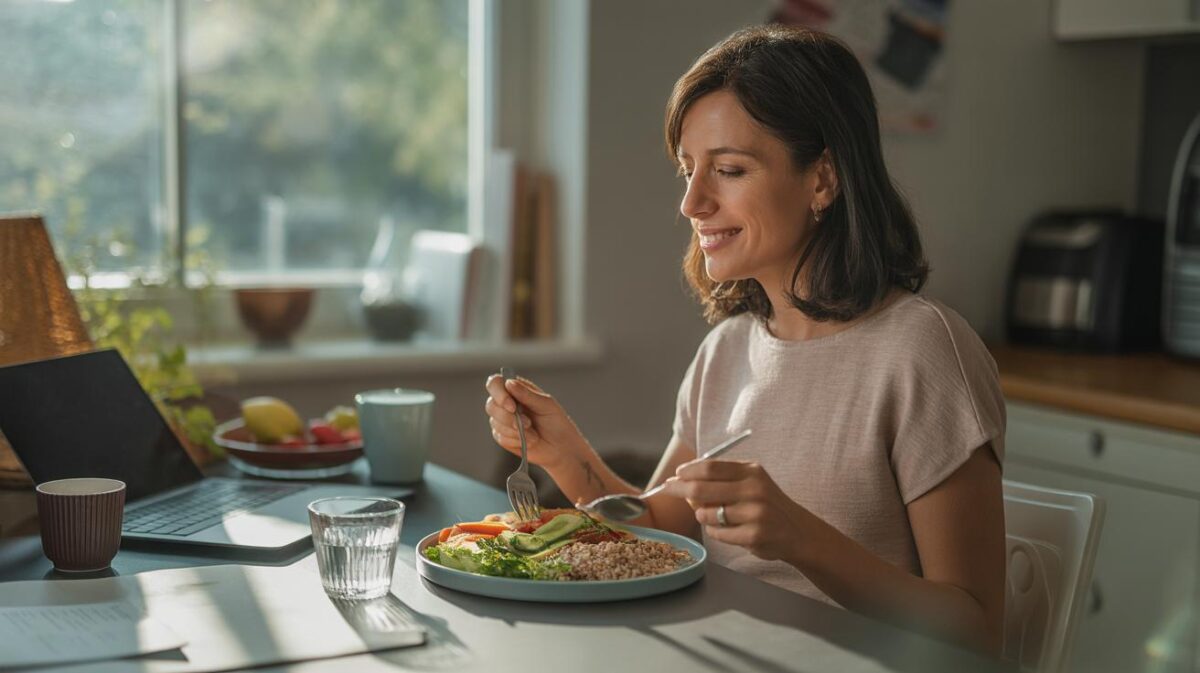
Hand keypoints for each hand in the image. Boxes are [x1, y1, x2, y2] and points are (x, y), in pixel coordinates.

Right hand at [484, 374, 586, 470]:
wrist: (560, 447)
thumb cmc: (556, 422)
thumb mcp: (546, 405)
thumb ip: (527, 394)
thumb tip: (509, 383)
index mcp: (516, 390)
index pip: (495, 383)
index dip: (499, 393)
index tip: (511, 406)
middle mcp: (506, 403)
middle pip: (491, 405)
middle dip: (508, 417)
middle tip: (528, 424)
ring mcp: (502, 420)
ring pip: (495, 422)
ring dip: (516, 430)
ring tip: (533, 434)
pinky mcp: (502, 436)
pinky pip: (500, 437)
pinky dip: (516, 440)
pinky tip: (528, 440)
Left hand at [663, 460, 811, 562]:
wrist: (798, 531)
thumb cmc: (767, 505)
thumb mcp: (751, 483)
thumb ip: (722, 481)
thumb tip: (683, 482)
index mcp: (752, 471)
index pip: (710, 467)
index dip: (687, 471)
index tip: (675, 475)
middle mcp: (753, 489)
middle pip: (701, 489)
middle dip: (679, 489)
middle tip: (667, 489)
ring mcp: (754, 513)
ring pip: (706, 514)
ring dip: (702, 516)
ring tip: (716, 516)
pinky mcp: (753, 535)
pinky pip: (717, 533)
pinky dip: (715, 532)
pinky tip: (729, 530)